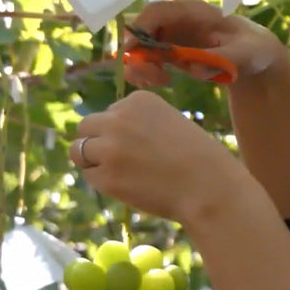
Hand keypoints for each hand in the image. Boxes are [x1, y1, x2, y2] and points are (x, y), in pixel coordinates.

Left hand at [68, 91, 255, 225]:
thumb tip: (106, 139)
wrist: (210, 189)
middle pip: (86, 127)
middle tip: (120, 164)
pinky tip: (128, 189)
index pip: (111, 113)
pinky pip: (90, 177)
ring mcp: (109, 148)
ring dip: (94, 163)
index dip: (121, 133)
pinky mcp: (106, 177)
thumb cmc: (201, 161)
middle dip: (97, 144)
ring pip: (79, 150)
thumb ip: (140, 125)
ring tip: (121, 176)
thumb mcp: (171, 125)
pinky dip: (104, 184)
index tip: (143, 149)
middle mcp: (118, 119)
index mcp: (137, 101)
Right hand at [123, 0, 288, 86]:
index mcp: (192, 11)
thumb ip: (221, 59)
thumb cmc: (252, 49)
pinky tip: (159, 83)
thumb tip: (194, 67)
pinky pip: (148, 60)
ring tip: (161, 82)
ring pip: (140, 47)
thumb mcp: (243, 55)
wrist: (256, 57)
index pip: (156, 11)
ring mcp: (171, 36)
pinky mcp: (171, 53)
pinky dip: (146, 72)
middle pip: (141, 30)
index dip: (141, 28)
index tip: (135, 52)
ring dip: (141, 66)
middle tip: (156, 78)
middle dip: (139, 54)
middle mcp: (176, 20)